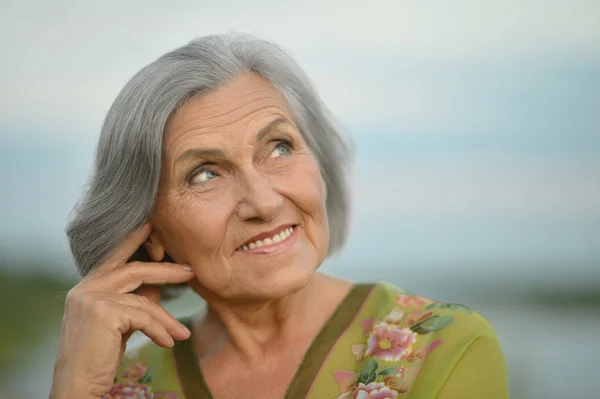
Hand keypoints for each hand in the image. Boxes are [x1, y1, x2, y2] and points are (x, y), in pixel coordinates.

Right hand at [49, 224, 194, 398]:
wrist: (76, 387)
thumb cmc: (96, 359)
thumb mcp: (116, 325)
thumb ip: (131, 304)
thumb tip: (156, 290)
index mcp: (86, 288)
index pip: (115, 257)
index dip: (133, 240)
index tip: (152, 225)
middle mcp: (85, 288)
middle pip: (135, 270)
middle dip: (166, 271)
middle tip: (190, 272)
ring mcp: (92, 299)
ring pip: (144, 300)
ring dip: (166, 319)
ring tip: (181, 334)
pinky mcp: (103, 313)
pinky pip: (144, 317)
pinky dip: (160, 330)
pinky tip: (169, 342)